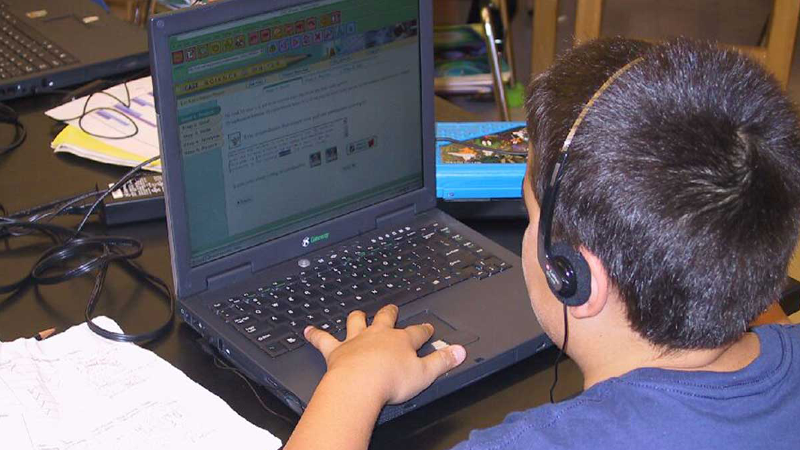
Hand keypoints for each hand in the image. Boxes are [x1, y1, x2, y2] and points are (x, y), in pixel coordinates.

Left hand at [304, 304, 466, 404]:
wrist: (360, 385)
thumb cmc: (389, 381)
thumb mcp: (425, 374)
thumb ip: (443, 362)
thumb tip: (460, 352)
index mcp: (401, 341)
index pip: (417, 332)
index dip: (424, 329)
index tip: (427, 327)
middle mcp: (378, 335)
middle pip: (385, 318)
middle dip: (390, 313)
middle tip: (391, 309)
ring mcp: (356, 340)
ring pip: (356, 321)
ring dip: (357, 317)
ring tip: (357, 313)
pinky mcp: (336, 350)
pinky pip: (323, 339)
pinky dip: (315, 334)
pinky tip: (307, 330)